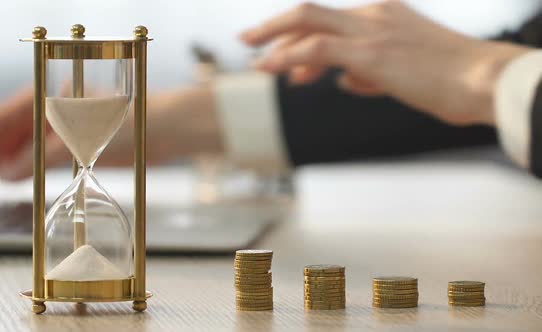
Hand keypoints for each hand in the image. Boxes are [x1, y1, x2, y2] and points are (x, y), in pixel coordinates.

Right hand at [0, 86, 222, 180]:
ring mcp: (73, 123)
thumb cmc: (130, 125)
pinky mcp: (87, 139)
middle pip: (17, 127)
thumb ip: (39, 159)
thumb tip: (8, 174)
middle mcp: (60, 107)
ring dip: (15, 158)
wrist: (168, 130)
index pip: (7, 115)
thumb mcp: (77, 143)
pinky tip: (28, 176)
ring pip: (34, 140)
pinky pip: (52, 150)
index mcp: (54, 97)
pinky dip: (36, 163)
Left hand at [242, 1, 530, 125]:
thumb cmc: (451, 80)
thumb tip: (345, 81)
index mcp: (382, 15)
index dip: (300, 40)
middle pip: (310, 12)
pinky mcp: (371, 52)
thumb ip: (370, 73)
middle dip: (274, 26)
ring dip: (273, 39)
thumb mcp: (404, 73)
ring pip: (307, 22)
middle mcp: (373, 15)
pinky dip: (288, 56)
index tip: (284, 62)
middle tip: (248, 40)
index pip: (329, 22)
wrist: (482, 81)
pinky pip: (317, 47)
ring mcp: (371, 30)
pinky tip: (269, 66)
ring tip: (252, 58)